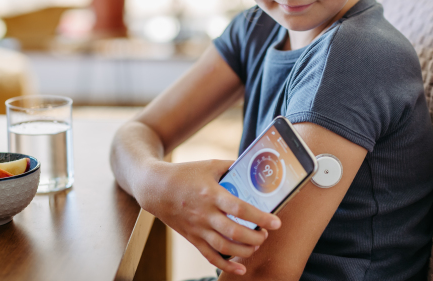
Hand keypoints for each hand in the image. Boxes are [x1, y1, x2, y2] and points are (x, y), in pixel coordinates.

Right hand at [141, 159, 281, 274]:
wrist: (156, 188)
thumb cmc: (185, 174)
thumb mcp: (209, 165)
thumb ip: (231, 166)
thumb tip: (253, 169)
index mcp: (211, 193)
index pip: (239, 208)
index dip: (260, 217)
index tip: (276, 222)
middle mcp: (205, 214)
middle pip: (234, 232)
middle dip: (255, 237)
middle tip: (265, 234)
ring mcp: (198, 228)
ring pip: (224, 248)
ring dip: (244, 251)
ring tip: (256, 244)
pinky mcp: (193, 237)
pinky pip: (210, 256)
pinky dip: (226, 266)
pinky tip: (241, 268)